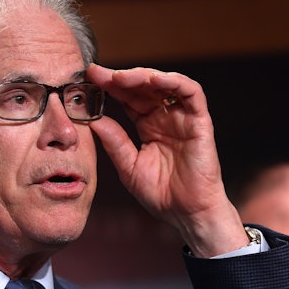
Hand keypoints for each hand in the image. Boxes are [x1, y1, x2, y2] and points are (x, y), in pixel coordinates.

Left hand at [86, 63, 247, 256]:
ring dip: (143, 76)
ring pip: (165, 84)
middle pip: (143, 88)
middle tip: (98, 74)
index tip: (89, 79)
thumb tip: (92, 120)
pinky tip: (153, 80)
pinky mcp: (200, 122)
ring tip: (120, 77)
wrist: (187, 214)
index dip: (110, 87)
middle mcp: (166, 118)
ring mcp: (183, 118)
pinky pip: (191, 93)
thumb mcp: (128, 166)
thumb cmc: (162, 194)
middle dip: (120, 78)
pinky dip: (173, 82)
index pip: (128, 99)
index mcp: (148, 126)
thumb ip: (114, 142)